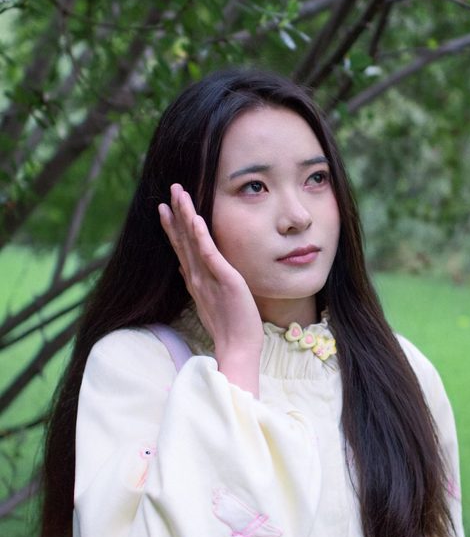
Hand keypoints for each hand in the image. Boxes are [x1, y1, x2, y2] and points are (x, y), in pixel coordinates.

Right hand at [158, 184, 262, 396]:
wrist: (237, 347)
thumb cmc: (228, 327)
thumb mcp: (209, 301)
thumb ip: (196, 283)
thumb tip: (183, 267)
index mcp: (194, 280)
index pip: (181, 248)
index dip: (173, 227)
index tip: (165, 208)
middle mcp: (196, 276)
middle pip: (182, 239)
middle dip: (176, 213)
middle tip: (171, 188)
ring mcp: (207, 278)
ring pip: (192, 241)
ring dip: (185, 216)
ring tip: (178, 194)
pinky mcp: (223, 279)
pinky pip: (209, 253)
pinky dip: (201, 236)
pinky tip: (196, 219)